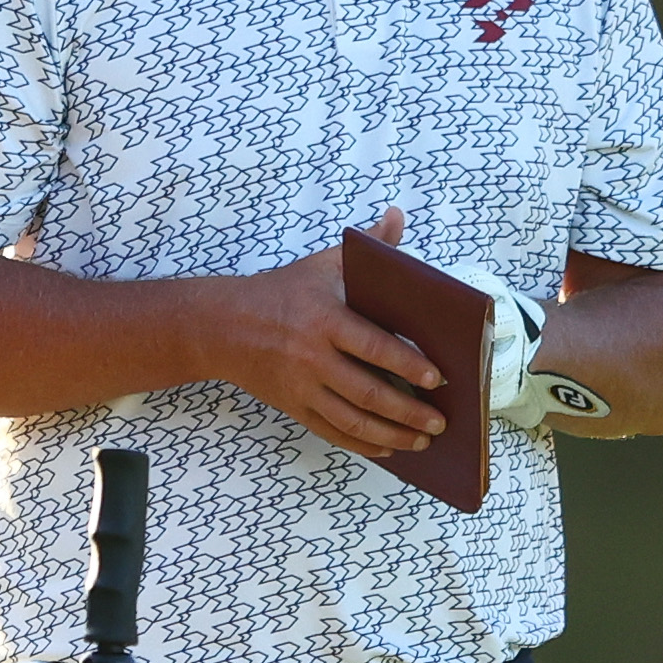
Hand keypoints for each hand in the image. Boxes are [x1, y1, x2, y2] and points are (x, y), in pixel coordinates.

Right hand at [211, 208, 447, 455]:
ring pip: (352, 420)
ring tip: (423, 441)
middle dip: (409, 411)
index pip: (374, 345)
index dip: (408, 365)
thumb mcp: (322, 264)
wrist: (223, 326)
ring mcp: (301, 387)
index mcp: (325, 319)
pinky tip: (388, 446)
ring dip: (392, 434)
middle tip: (440, 422)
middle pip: (368, 391)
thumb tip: (397, 216)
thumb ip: (366, 245)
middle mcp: (312, 356)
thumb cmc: (282, 292)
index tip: (438, 379)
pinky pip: (331, 432)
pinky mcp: (292, 407)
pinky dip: (362, 443)